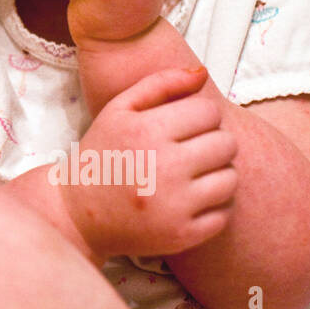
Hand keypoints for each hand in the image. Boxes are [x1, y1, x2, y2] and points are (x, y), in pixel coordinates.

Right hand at [58, 66, 236, 258]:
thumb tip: (204, 73)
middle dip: (212, 142)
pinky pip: (224, 214)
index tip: (183, 127)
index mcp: (147, 131)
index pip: (209, 112)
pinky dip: (213, 206)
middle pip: (226, 144)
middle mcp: (163, 167)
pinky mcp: (182, 235)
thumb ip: (160, 83)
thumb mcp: (119, 109)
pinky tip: (189, 200)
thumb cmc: (102, 153)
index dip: (200, 116)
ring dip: (217, 173)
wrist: (79, 212)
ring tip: (191, 174)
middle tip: (189, 150)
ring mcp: (175, 205)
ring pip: (230, 179)